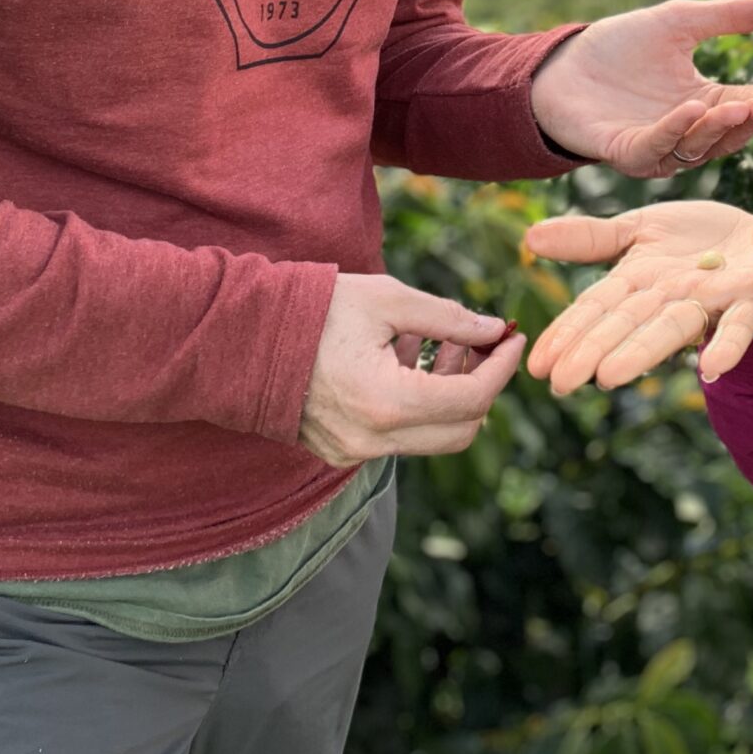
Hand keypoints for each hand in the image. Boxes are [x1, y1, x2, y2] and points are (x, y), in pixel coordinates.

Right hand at [297, 272, 522, 465]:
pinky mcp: (342, 451)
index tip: (511, 336)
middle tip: (483, 342)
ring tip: (442, 343)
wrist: (241, 337)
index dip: (501, 367)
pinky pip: (399, 436)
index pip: (472, 399)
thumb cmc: (314, 310)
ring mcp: (355, 452)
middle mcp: (373, 440)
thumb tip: (493, 330)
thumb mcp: (387, 301)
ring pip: (431, 436)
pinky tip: (406, 359)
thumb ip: (448, 318)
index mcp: (388, 403)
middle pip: (461, 430)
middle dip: (482, 385)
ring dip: (450, 393)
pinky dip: (418, 403)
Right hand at [523, 186, 752, 391]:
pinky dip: (727, 346)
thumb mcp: (640, 228)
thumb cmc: (698, 237)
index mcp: (639, 282)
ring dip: (642, 352)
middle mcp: (670, 298)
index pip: (595, 308)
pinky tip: (712, 369)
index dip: (567, 333)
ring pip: (672, 328)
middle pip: (627, 324)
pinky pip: (739, 325)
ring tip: (611, 376)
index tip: (537, 365)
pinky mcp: (752, 298)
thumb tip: (530, 238)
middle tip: (561, 383)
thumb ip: (592, 238)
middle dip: (594, 351)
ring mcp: (710, 301)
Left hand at [530, 0, 752, 176]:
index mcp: (702, 103)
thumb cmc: (619, 45)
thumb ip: (727, 16)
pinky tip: (692, 108)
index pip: (742, 106)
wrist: (562, 63)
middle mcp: (684, 131)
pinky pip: (656, 148)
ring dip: (718, 128)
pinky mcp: (626, 152)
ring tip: (738, 104)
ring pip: (697, 146)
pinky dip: (675, 130)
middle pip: (725, 133)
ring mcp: (657, 146)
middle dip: (747, 118)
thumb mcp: (679, 22)